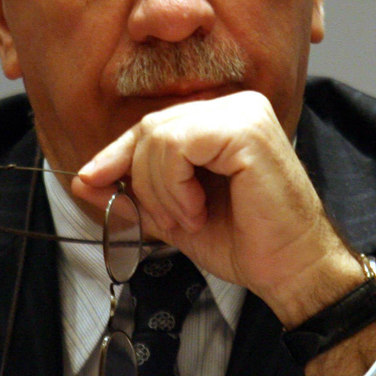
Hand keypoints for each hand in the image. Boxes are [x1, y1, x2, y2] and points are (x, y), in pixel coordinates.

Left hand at [72, 90, 362, 325]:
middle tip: (169, 219)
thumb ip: (133, 192)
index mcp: (221, 119)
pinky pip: (178, 144)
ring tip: (189, 217)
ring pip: (158, 135)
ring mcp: (243, 111)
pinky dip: (175, 185)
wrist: (292, 269)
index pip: (152, 125)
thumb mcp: (174, 214)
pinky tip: (198, 209)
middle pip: (150, 126)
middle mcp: (234, 105)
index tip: (90, 181)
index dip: (116, 154)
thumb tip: (83, 178)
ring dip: (160, 189)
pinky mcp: (246, 127)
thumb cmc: (245, 241)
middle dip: (141, 180)